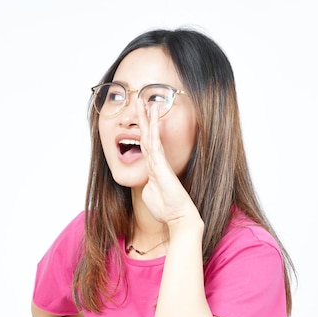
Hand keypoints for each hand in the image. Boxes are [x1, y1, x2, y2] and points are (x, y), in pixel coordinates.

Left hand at [136, 99, 199, 225]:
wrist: (178, 216)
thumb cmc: (166, 208)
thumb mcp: (149, 195)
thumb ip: (147, 186)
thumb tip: (145, 184)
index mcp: (153, 167)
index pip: (145, 144)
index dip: (142, 129)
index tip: (140, 116)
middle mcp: (157, 162)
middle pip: (148, 135)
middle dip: (144, 117)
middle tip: (140, 100)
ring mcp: (160, 163)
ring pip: (152, 137)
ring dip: (149, 119)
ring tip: (146, 103)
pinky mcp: (162, 167)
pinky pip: (156, 147)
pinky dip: (154, 133)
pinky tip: (153, 121)